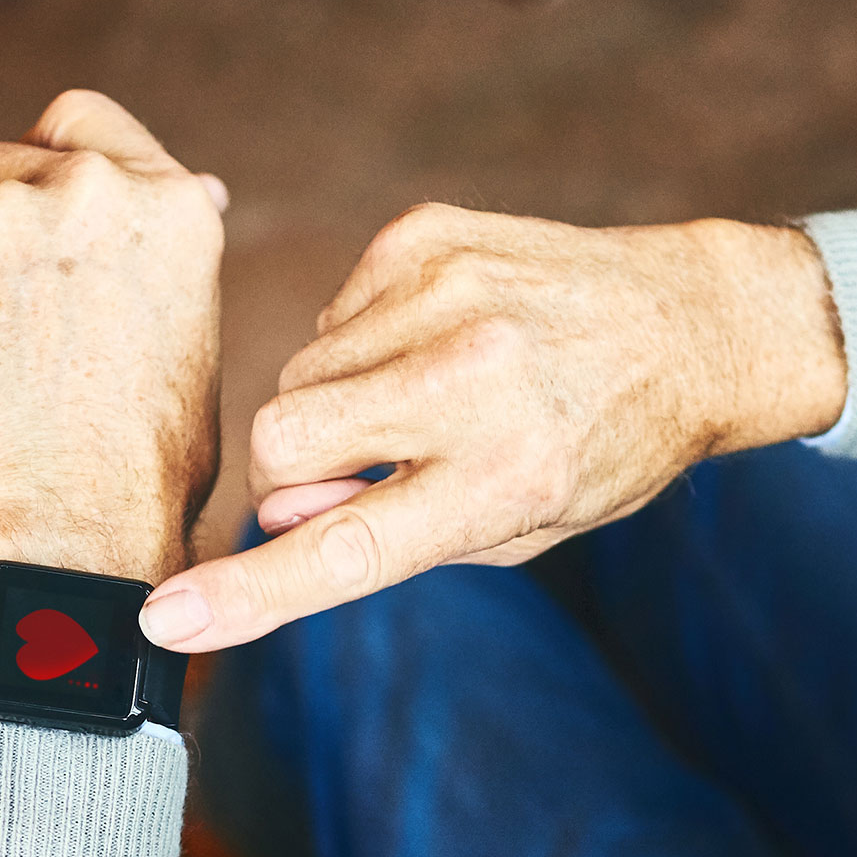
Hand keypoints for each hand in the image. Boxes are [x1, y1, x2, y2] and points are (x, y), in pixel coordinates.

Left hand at [0, 89, 227, 589]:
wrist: (77, 529)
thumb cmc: (148, 463)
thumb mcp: (193, 335)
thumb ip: (166, 253)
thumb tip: (197, 188)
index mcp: (173, 205)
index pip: (86, 119)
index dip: (59, 160)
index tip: (49, 207)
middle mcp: (91, 188)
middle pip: (10, 160)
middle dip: (8, 225)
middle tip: (23, 325)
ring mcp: (2, 215)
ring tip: (3, 370)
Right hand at [136, 208, 843, 650]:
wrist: (688, 323)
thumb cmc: (604, 445)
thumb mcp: (528, 526)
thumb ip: (400, 535)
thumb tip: (280, 517)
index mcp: (505, 476)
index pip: (348, 547)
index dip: (250, 591)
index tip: (168, 619)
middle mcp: (473, 380)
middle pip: (281, 437)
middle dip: (289, 473)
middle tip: (352, 478)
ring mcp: (446, 295)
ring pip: (298, 374)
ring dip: (334, 407)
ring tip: (419, 406)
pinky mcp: (425, 237)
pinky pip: (331, 317)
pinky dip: (361, 348)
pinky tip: (432, 349)